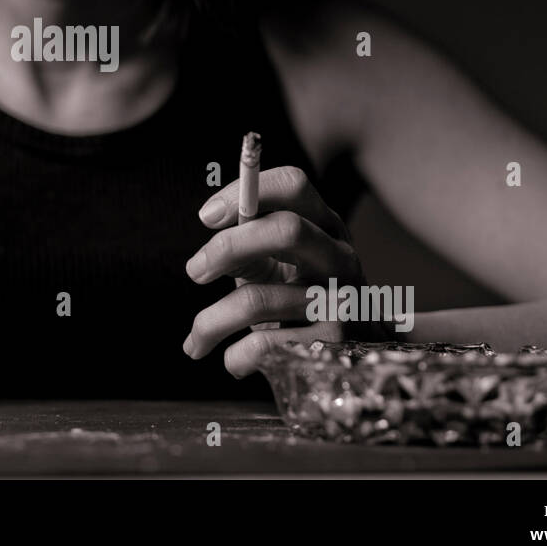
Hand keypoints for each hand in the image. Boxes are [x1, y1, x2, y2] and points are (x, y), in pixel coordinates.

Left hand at [181, 166, 390, 378]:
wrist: (351, 358)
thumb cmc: (299, 301)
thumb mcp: (276, 266)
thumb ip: (247, 249)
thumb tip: (208, 257)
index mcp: (324, 226)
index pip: (293, 185)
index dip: (244, 192)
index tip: (207, 216)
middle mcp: (340, 257)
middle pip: (287, 230)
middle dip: (228, 247)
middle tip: (194, 270)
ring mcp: (342, 301)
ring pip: (258, 299)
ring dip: (211, 322)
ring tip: (195, 341)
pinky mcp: (335, 344)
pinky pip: (265, 345)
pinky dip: (235, 356)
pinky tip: (232, 360)